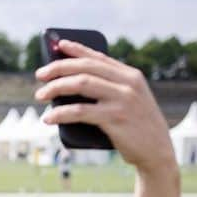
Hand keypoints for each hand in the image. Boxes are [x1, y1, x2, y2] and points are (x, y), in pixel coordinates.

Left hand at [35, 39, 175, 172]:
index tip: (58, 45)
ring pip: (81, 85)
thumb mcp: (129, 102)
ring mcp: (122, 100)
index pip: (99, 57)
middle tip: (40, 75)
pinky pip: (81, 111)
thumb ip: (109, 90)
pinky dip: (61, 113)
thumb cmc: (136, 127)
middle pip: (85, 68)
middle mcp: (128, 83)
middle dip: (59, 68)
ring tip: (40, 95)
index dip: (77, 49)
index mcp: (131, 76)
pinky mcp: (115, 118)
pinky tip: (49, 118)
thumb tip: (68, 87)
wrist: (157, 152)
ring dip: (56, 88)